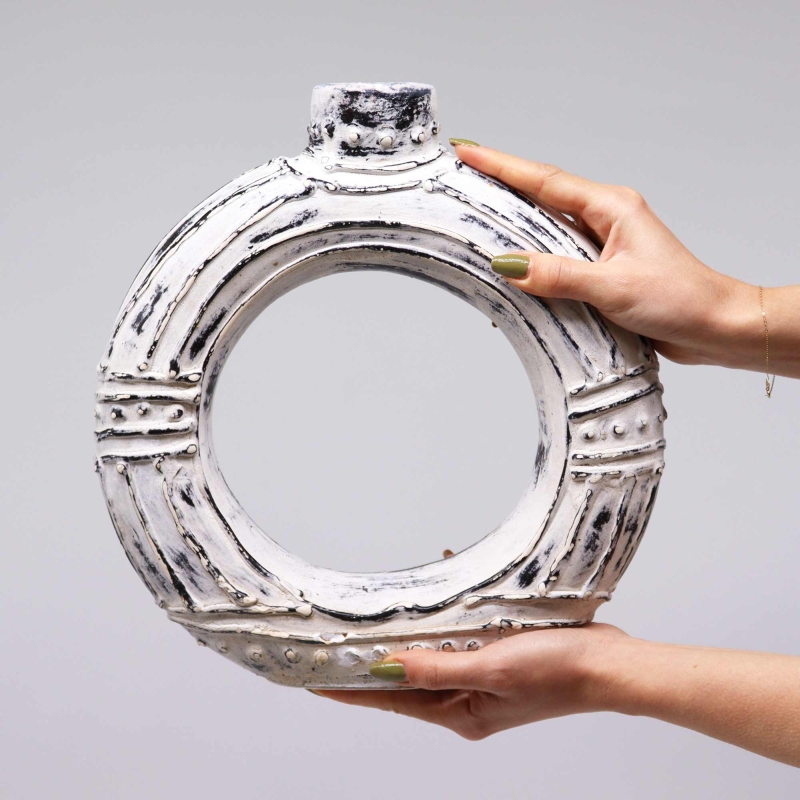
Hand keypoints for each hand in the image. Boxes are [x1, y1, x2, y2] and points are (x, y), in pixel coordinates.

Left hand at [314, 624, 624, 739]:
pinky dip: (449, 616)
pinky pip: (461, 636)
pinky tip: (444, 587)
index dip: (353, 688)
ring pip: (433, 654)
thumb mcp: (491, 668)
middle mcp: (468, 698)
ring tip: (380, 616)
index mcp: (461, 710)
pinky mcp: (499, 655)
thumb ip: (436, 667)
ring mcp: (484, 677)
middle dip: (376, 659)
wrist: (609, 664)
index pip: (392, 698)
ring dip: (411, 635)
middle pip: (408, 678)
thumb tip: (387, 667)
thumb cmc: (558, 672)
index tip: (317, 679)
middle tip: (342, 640)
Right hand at [453, 144, 799, 377]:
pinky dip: (533, 261)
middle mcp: (606, 219)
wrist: (716, 325)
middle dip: (501, 188)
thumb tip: (508, 265)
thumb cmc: (680, 298)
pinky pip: (558, 257)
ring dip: (514, 226)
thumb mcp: (613, 287)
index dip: (502, 166)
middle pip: (541, 197)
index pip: (544, 181)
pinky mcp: (603, 270)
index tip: (468, 151)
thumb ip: (558, 275)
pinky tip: (514, 270)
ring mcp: (604, 244)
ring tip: (476, 222)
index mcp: (611, 208)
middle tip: (461, 181)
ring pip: (548, 229)